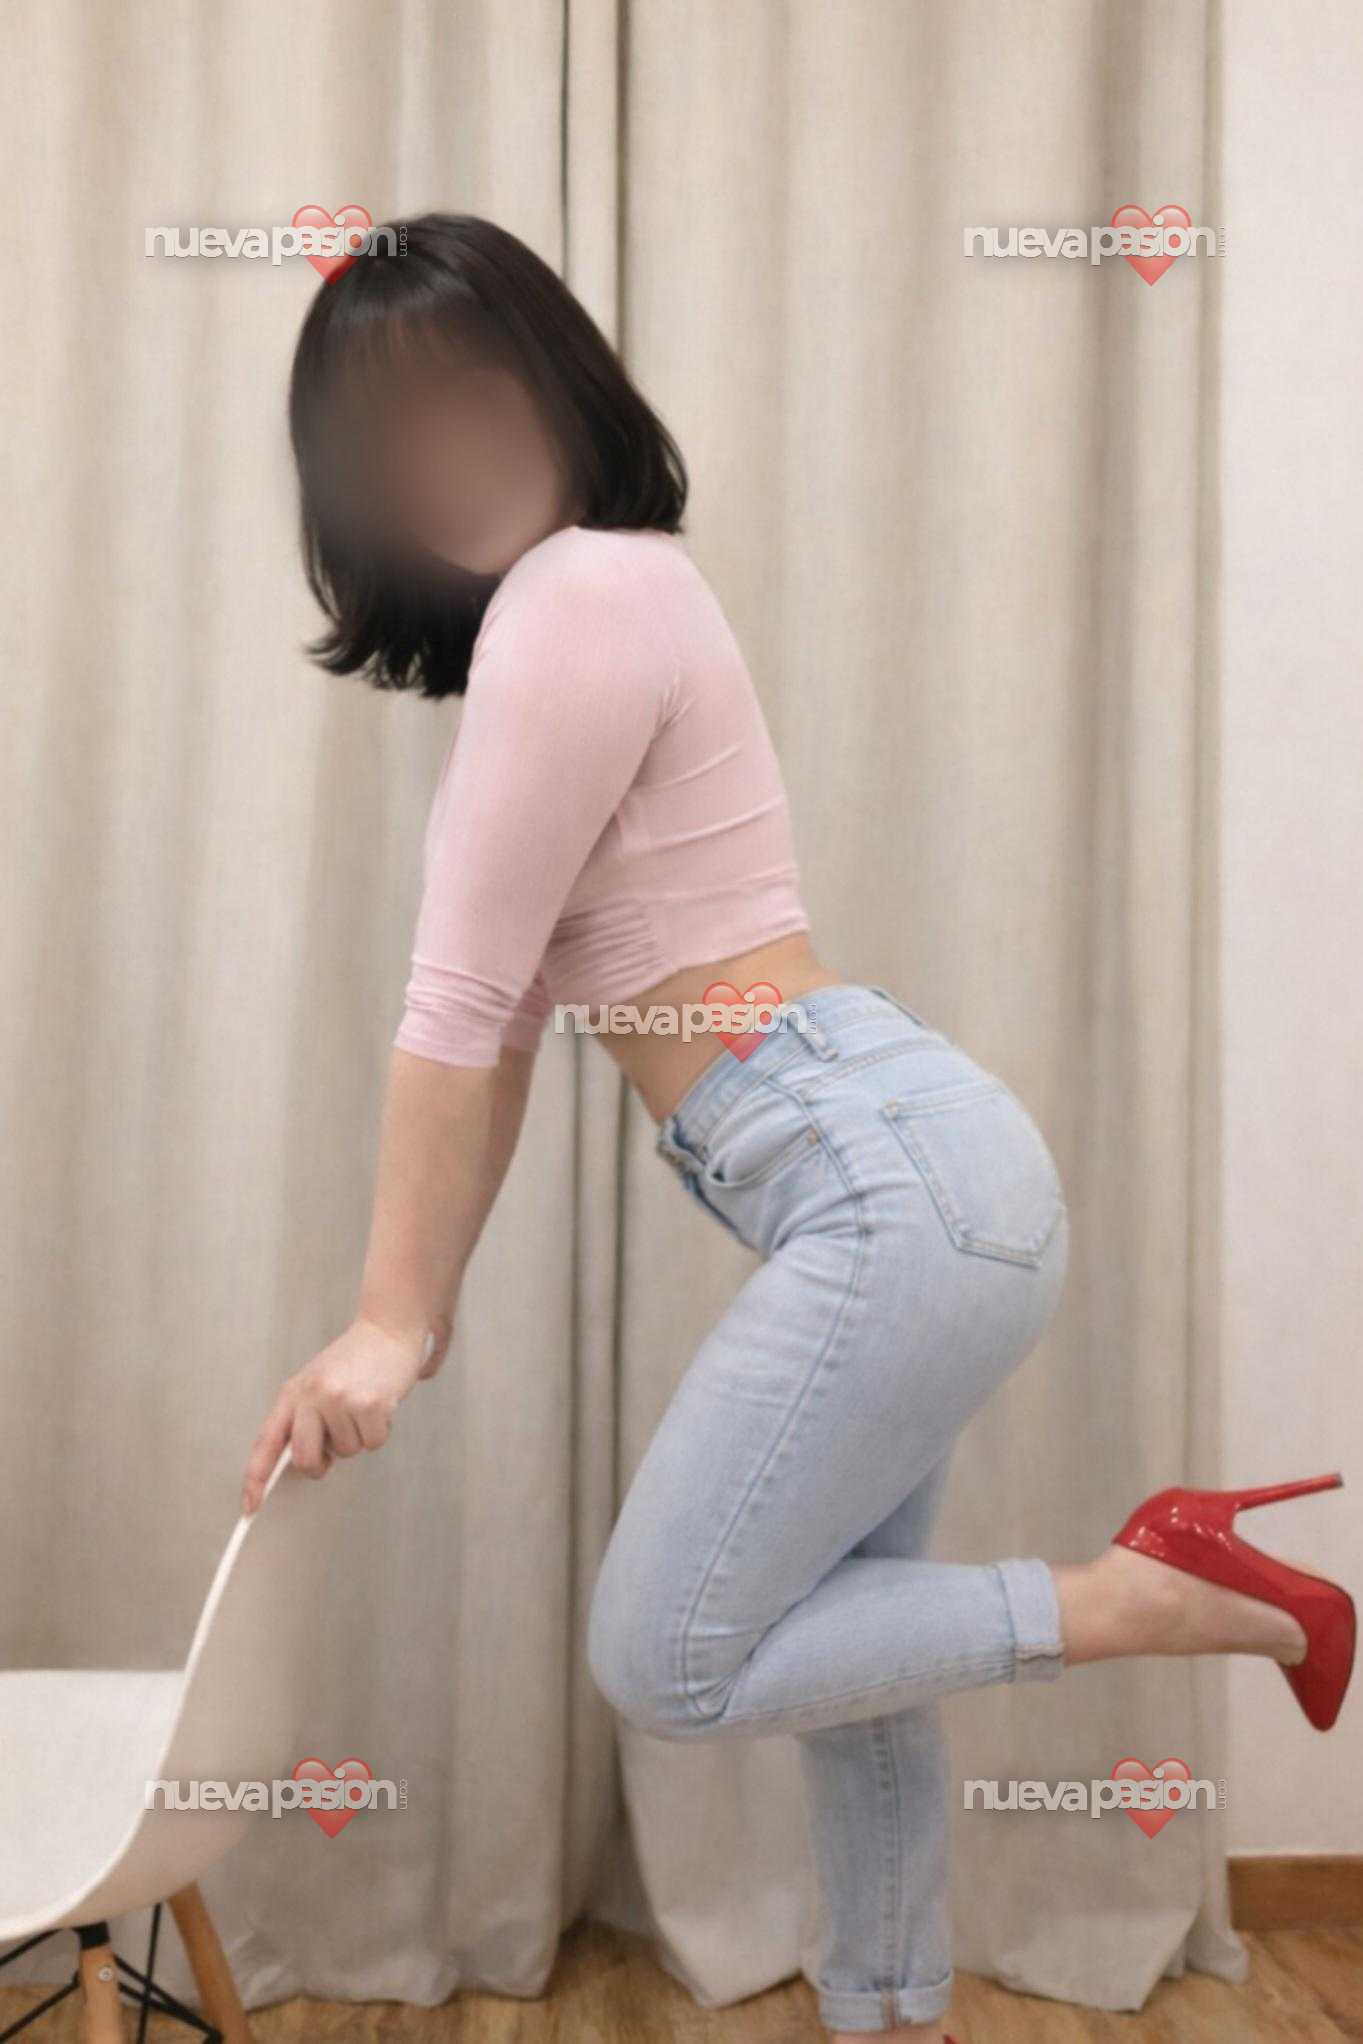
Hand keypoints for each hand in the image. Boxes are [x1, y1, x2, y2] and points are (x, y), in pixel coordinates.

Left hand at [240, 1315, 445, 1512]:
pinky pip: (372, 1444)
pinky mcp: (370, 1405)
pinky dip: (379, 1431)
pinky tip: (379, 1405)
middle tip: (336, 1440)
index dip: (255, 1477)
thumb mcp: (316, 1384)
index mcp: (293, 1393)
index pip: (267, 1441)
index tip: (250, 1505)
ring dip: (358, 1436)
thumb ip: (302, 1418)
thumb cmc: (353, 1361)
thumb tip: (301, 1461)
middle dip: (322, 1461)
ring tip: (362, 1406)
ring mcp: (340, 1400)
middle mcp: (312, 1396)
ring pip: (346, 1453)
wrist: (387, 1330)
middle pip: (305, 1459)